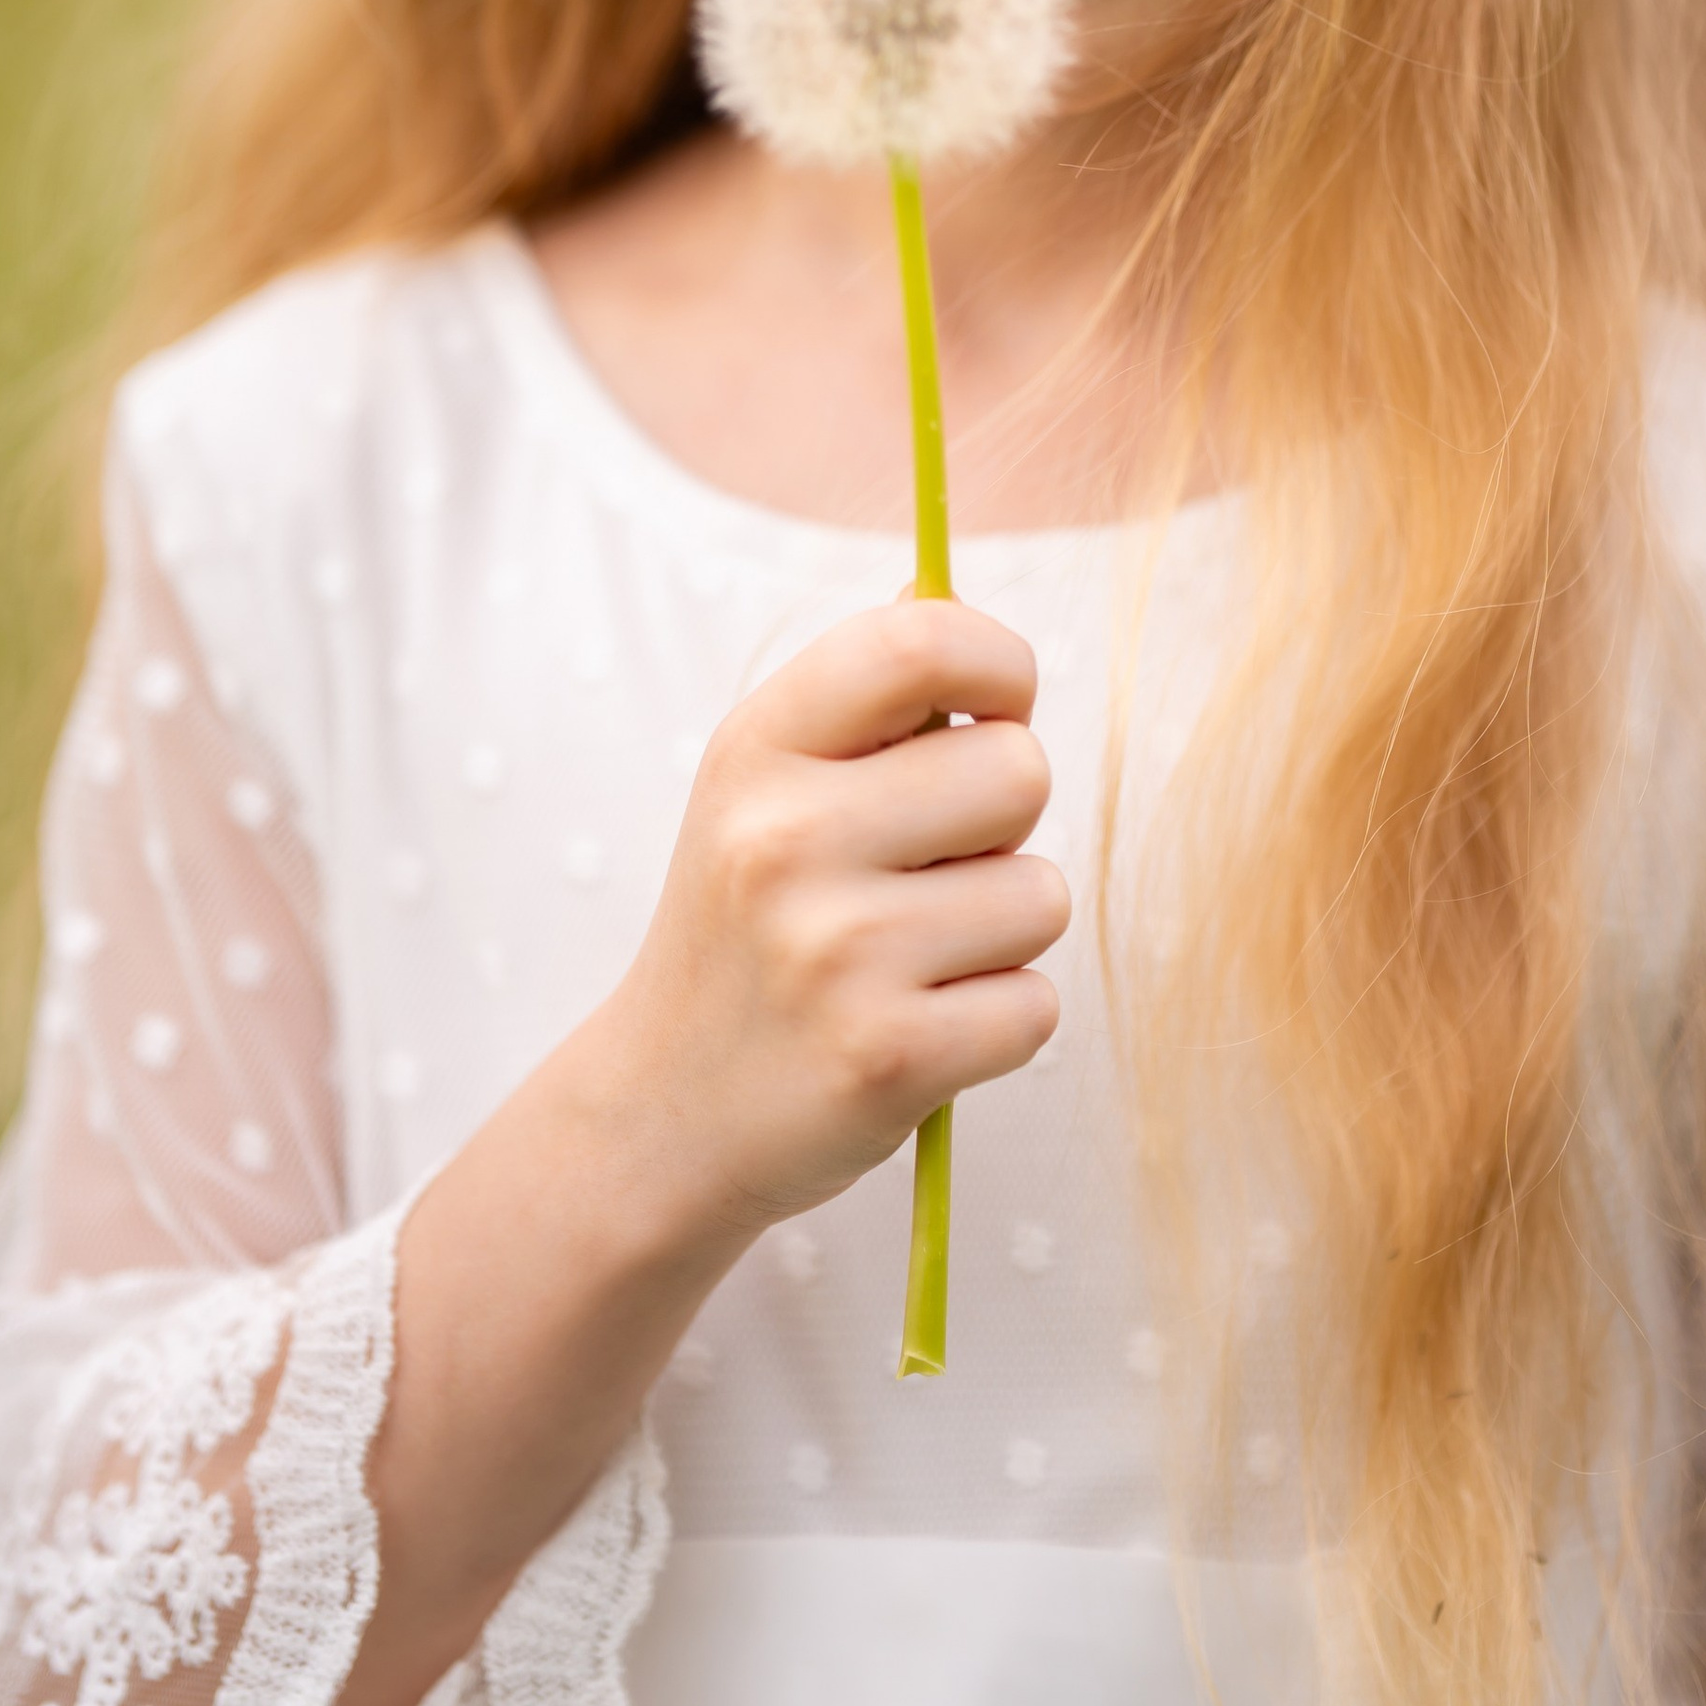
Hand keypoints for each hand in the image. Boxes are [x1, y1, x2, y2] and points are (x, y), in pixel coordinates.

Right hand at [567, 597, 1067, 1260]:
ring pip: (1042, 896)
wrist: (663, 1110)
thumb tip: (944, 595)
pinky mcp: (887, 1059)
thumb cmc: (747, 924)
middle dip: (1003, 822)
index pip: (922, 640)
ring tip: (910, 957)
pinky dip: (999, 1021)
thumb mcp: (760, 787)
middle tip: (928, 868)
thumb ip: (860, 698)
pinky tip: (918, 1026)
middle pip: (1018, 770)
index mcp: (759, 748)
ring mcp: (835, 953)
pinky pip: (1036, 1004)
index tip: (993, 710)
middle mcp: (786, 839)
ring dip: (1002, 932)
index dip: (998, 664)